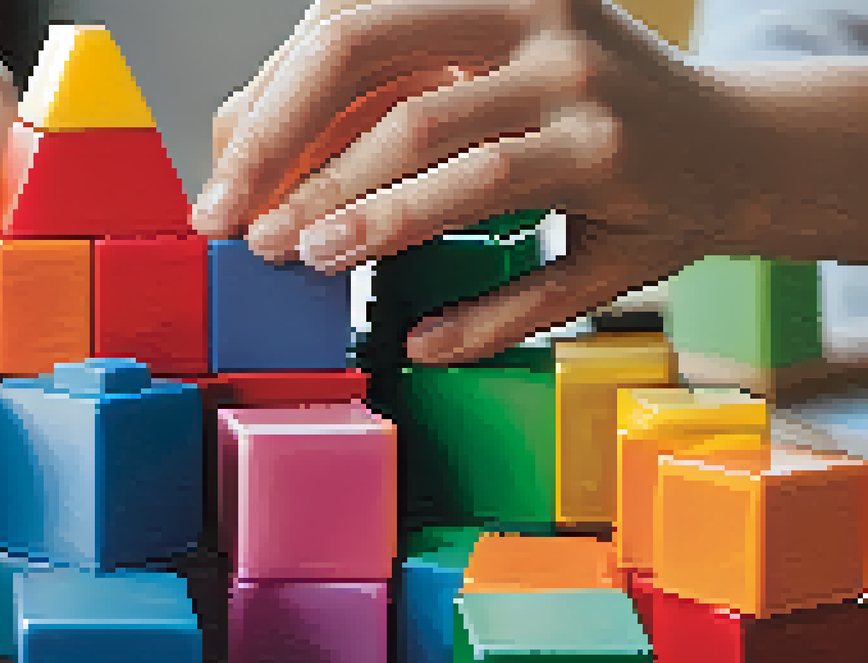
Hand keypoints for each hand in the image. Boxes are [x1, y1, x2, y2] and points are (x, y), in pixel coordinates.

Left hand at [193, 0, 767, 363]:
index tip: (220, 188)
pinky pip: (528, 257)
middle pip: (375, 73)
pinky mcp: (622, 176)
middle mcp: (536, 18)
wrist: (733, 145)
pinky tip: (423, 340)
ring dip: (362, 221)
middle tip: (244, 234)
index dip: (267, 112)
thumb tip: (235, 155)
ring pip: (441, 157)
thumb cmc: (568, 112)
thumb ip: (367, 105)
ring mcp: (585, 94)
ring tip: (306, 260)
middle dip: (290, 161)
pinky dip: (471, 314)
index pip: (342, 30)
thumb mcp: (467, 80)